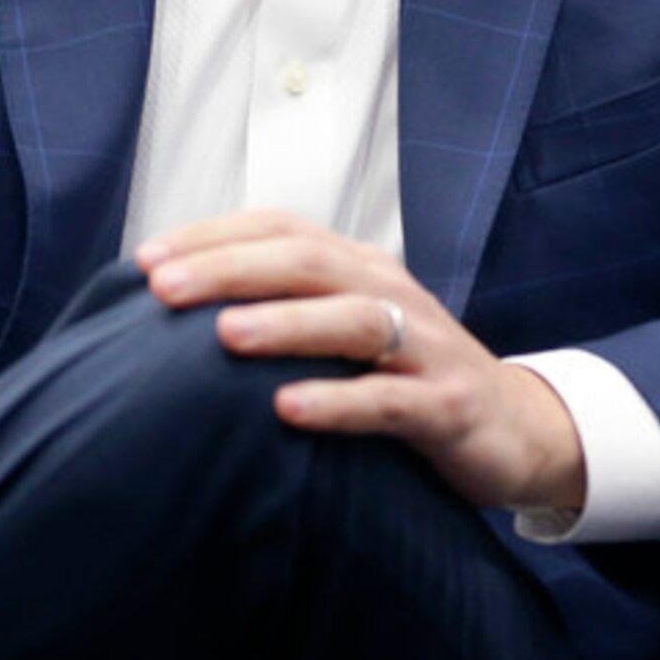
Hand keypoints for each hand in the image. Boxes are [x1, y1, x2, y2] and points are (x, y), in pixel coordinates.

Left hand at [134, 212, 586, 515]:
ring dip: (286, 324)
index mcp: (362, 269)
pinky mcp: (448, 406)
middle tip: (162, 288)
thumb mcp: (350, 335)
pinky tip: (289, 410)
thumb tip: (179, 318)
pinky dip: (339, 402)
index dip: (215, 236)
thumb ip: (287, 315)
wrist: (515, 430)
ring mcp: (425, 349)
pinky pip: (390, 401)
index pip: (283, 229)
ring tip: (224, 335)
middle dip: (231, 270)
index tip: (144, 260)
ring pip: (353, 320)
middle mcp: (392, 294)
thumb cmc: (406, 382)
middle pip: (309, 262)